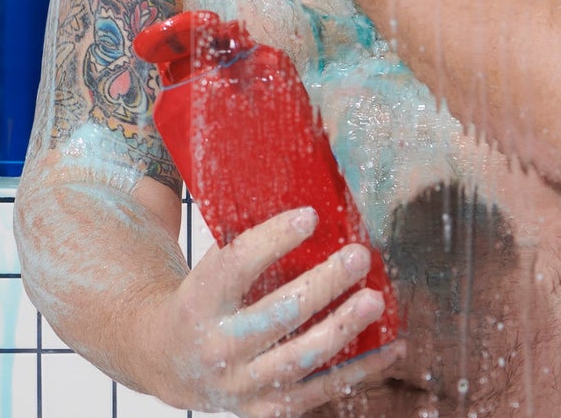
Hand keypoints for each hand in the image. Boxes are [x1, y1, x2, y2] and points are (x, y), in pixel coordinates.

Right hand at [134, 206, 405, 415]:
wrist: (168, 362)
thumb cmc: (199, 299)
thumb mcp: (202, 263)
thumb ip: (227, 231)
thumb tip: (248, 166)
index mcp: (198, 301)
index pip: (235, 266)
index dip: (272, 240)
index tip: (310, 216)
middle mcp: (218, 346)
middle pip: (275, 315)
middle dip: (322, 285)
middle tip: (359, 255)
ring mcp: (243, 383)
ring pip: (300, 358)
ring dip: (343, 328)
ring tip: (376, 299)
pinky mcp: (267, 408)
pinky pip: (320, 391)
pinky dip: (361, 371)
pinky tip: (393, 348)